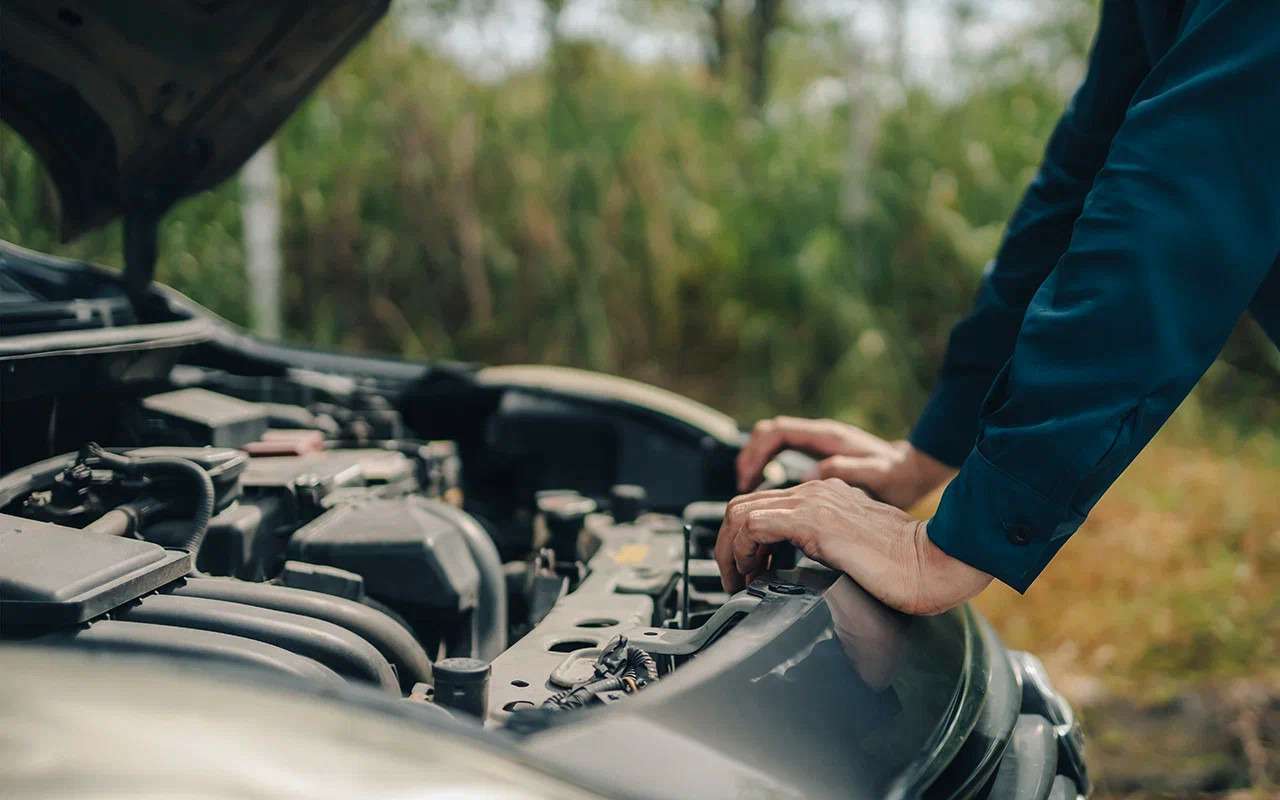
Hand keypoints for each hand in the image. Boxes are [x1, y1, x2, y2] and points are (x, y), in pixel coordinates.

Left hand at [713, 478, 991, 615]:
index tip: (746, 571)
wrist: (936, 563)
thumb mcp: (855, 554)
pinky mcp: (814, 520)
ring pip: (740, 511)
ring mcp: (814, 502)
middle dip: (727, 545)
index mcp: (826, 496)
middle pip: (743, 504)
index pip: (763, 506)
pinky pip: (753, 525)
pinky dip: (741, 551)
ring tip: (737, 581)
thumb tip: (798, 573)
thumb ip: (827, 551)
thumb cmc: (909, 569)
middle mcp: (816, 491)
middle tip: (732, 579)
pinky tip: (752, 575)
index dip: (743, 540)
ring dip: (728, 550)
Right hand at [736, 416, 955, 508]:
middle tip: (740, 487)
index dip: (755, 452)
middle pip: (767, 434)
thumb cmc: (900, 476)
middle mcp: (819, 437)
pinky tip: (769, 495)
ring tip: (747, 492)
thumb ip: (847, 471)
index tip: (746, 479)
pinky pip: (784, 455)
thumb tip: (810, 473)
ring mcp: (819, 445)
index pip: (776, 432)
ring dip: (756, 464)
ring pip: (773, 444)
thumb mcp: (878, 475)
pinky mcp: (820, 457)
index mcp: (827, 437)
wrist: (917, 472)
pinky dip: (770, 471)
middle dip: (748, 458)